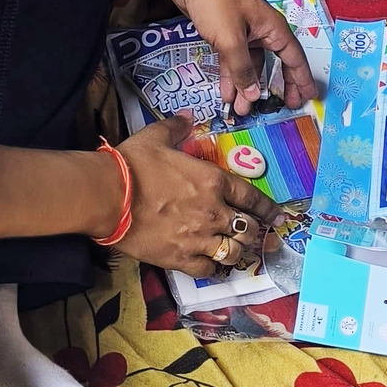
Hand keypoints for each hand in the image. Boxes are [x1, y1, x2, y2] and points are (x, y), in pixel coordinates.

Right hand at [116, 115, 281, 276]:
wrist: (109, 196)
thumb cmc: (133, 164)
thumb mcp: (156, 137)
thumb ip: (177, 127)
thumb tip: (187, 116)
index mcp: (213, 181)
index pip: (252, 198)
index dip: (268, 209)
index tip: (278, 217)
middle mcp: (213, 211)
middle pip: (248, 229)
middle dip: (256, 234)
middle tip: (259, 238)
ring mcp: (199, 238)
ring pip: (234, 253)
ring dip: (238, 253)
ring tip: (237, 252)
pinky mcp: (181, 258)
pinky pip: (208, 270)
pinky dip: (214, 270)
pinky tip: (213, 266)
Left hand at [165, 0, 314, 114]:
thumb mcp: (230, 39)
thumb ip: (242, 69)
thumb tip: (253, 94)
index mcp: (272, 27)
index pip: (294, 58)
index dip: (302, 79)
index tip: (309, 97)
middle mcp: (261, 30)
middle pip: (274, 64)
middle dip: (273, 87)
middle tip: (280, 108)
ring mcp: (243, 33)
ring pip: (250, 65)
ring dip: (246, 86)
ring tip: (240, 109)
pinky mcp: (226, 34)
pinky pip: (234, 61)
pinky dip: (231, 76)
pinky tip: (227, 93)